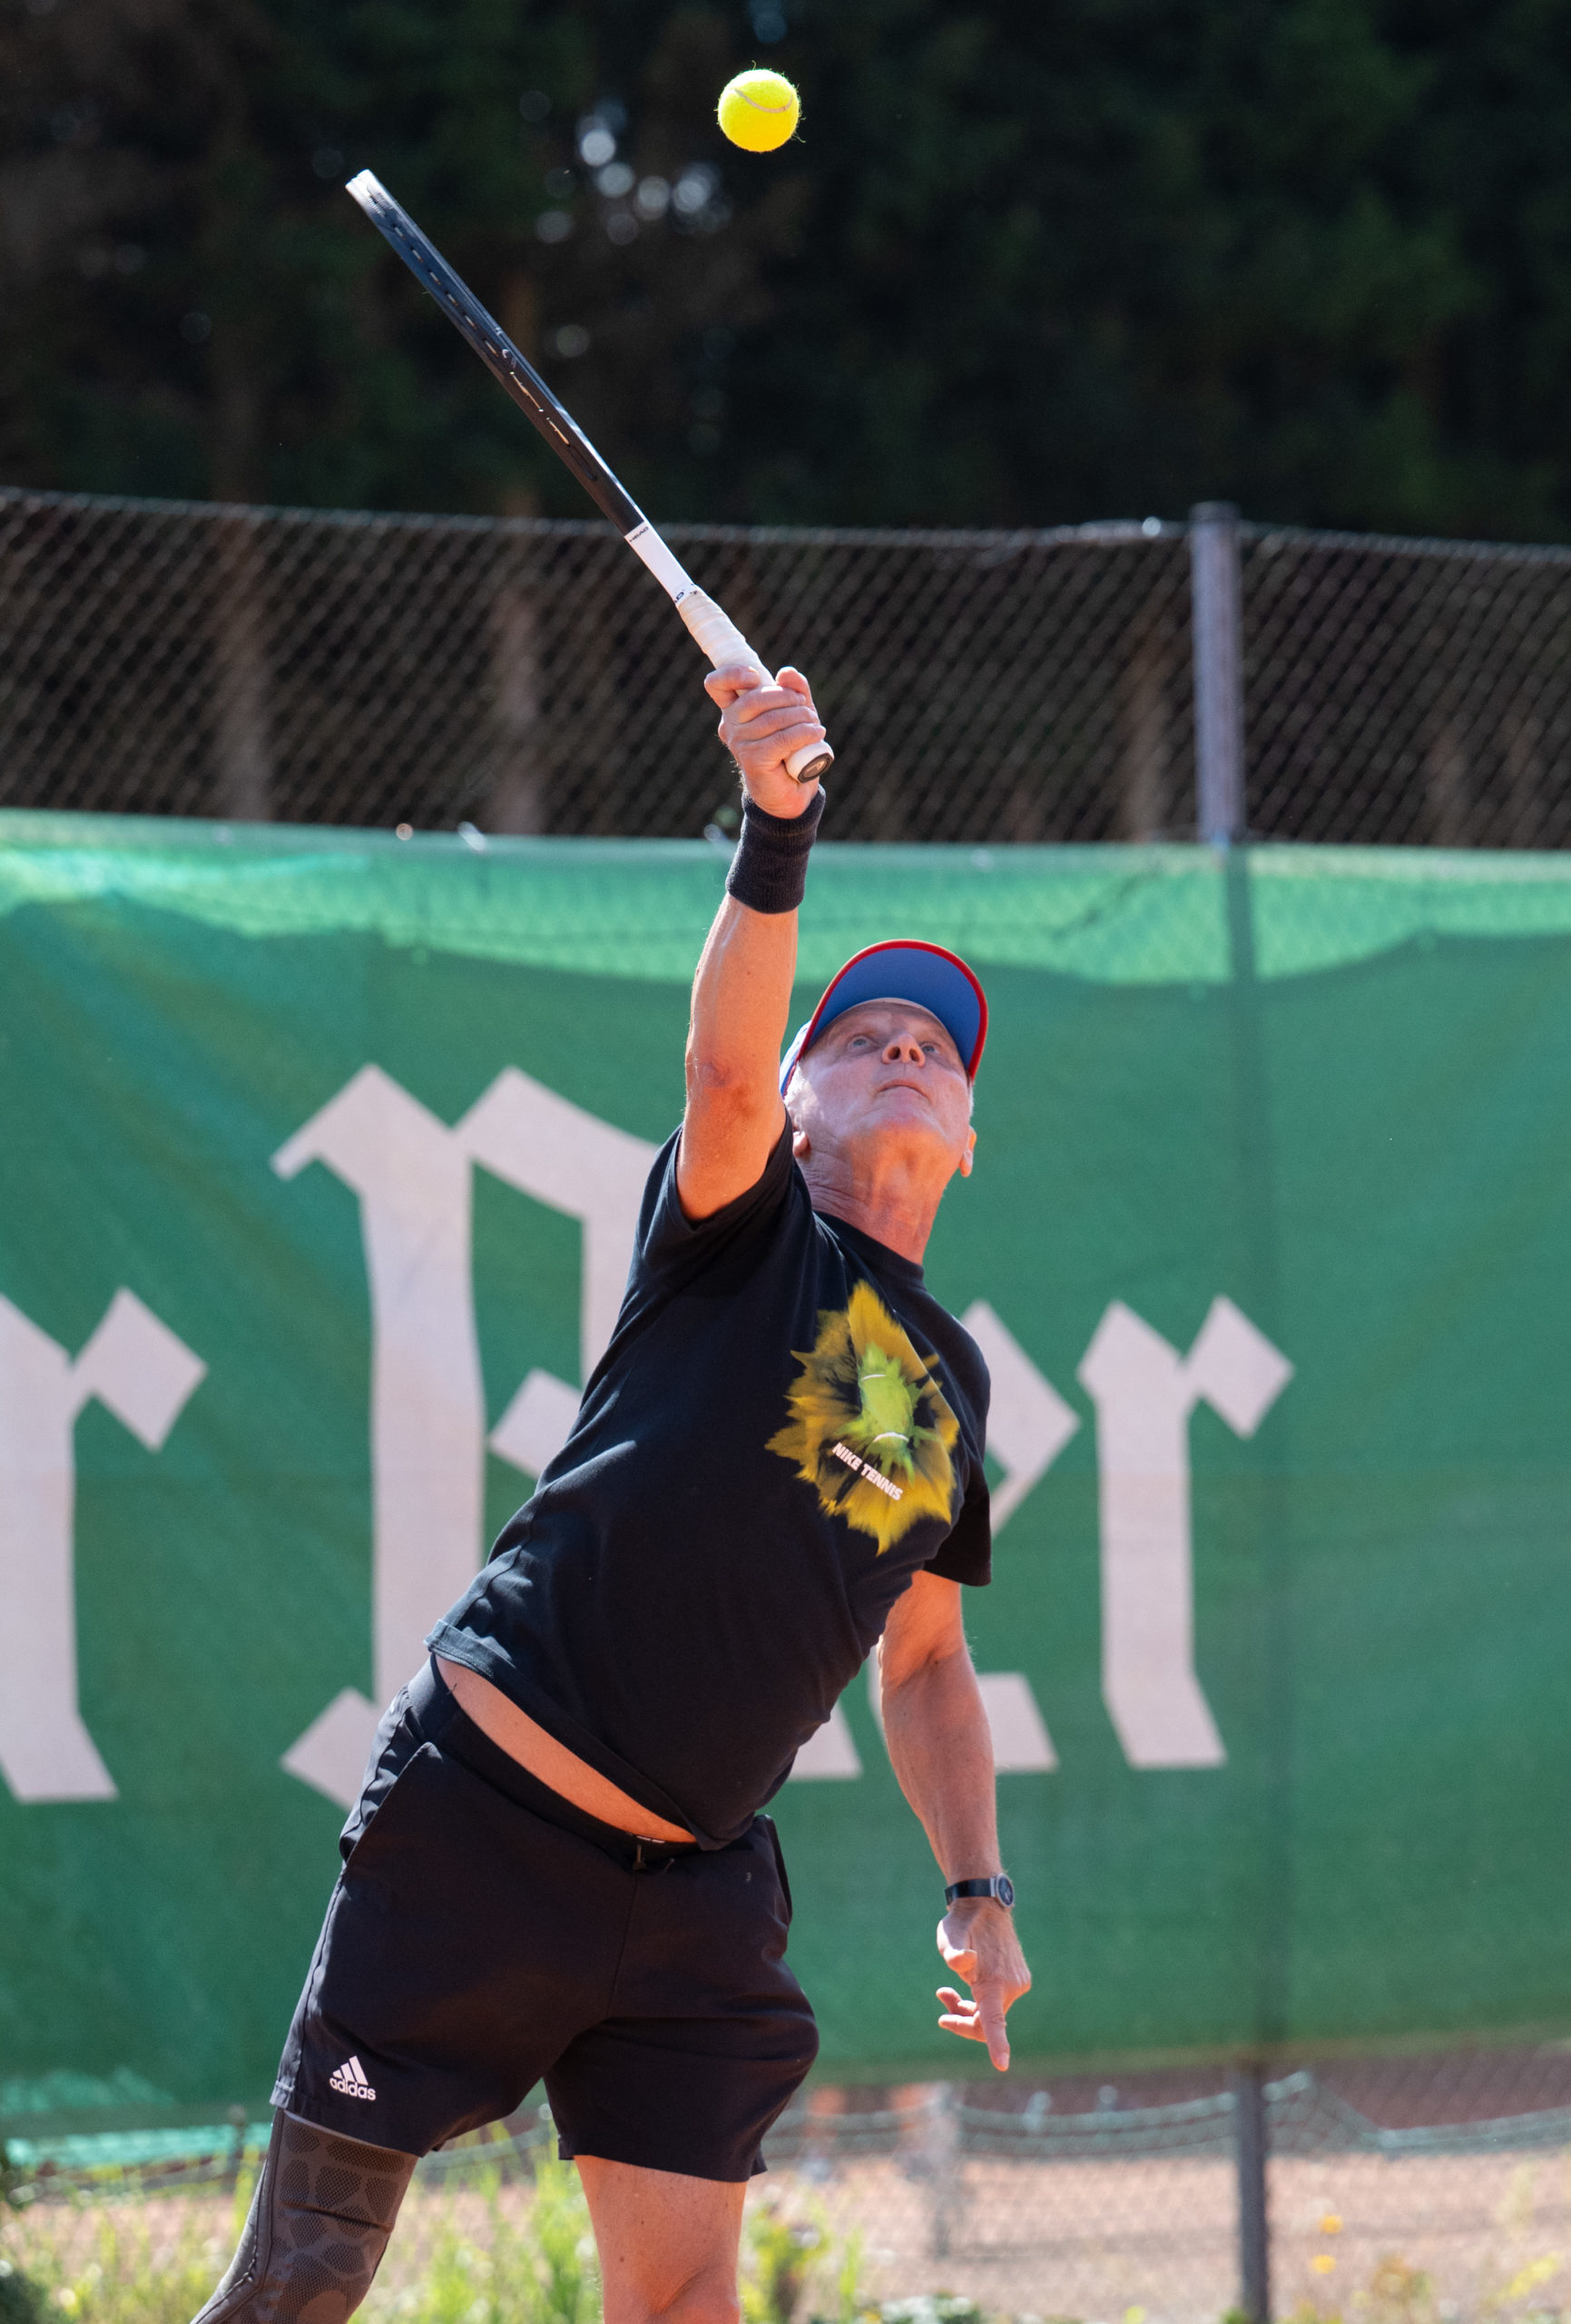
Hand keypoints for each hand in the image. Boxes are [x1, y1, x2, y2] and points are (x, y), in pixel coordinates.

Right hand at [705, 663, 824, 818]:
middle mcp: (731, 726)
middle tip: (807, 708)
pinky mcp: (753, 760)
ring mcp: (739, 744)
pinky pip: (782, 739)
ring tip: (815, 724)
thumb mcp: (795, 713)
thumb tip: (787, 673)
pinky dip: (804, 733)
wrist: (792, 790)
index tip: (756, 677)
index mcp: (734, 710)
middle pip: (755, 699)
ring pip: (773, 719)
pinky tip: (817, 733)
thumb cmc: (791, 748)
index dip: (733, 674)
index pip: (717, 685)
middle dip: (787, 697)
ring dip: (802, 717)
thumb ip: (794, 690)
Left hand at [936, 1899, 1030, 2071]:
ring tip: (943, 1992)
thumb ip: (954, 1952)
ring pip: (990, 2013)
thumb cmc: (962, 1924)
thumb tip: (962, 1961)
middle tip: (941, 1997)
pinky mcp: (1017, 1980)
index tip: (1001, 2065)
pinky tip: (964, 1982)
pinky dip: (979, 2000)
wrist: (984, 1905)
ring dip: (967, 2008)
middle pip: (985, 2023)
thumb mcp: (950, 1936)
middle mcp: (1011, 1987)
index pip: (995, 2022)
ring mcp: (1017, 1984)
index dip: (997, 2045)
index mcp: (995, 1983)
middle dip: (961, 2019)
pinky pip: (996, 2002)